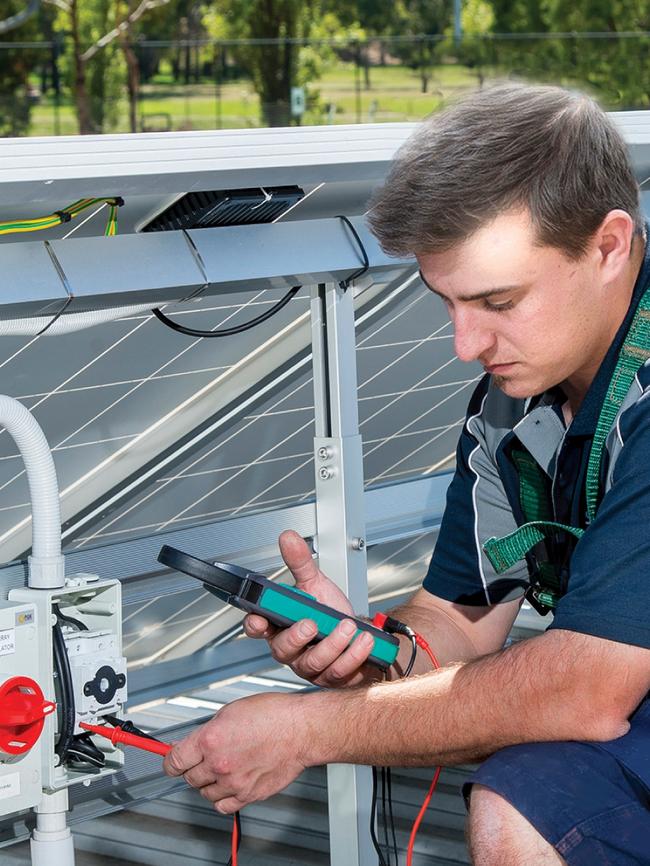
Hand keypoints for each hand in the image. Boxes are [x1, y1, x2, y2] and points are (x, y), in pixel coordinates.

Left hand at [163, 693, 309, 812]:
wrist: (300, 729)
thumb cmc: (273, 714)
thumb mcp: (232, 710)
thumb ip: (208, 730)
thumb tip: (192, 742)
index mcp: (211, 739)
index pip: (174, 760)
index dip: (170, 761)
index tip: (171, 761)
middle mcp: (219, 763)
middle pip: (189, 777)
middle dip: (192, 768)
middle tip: (202, 759)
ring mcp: (233, 782)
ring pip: (205, 792)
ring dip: (208, 782)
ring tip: (221, 768)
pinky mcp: (248, 795)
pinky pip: (223, 806)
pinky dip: (222, 797)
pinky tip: (229, 785)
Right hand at [243, 529, 379, 687]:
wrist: (361, 633)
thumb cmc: (331, 612)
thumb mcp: (315, 583)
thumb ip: (299, 562)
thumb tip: (288, 538)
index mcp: (280, 626)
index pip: (258, 628)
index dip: (255, 625)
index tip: (259, 619)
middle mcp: (293, 650)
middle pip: (282, 650)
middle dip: (296, 636)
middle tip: (311, 623)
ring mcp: (312, 667)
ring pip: (313, 662)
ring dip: (332, 643)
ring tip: (347, 625)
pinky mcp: (332, 678)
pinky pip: (339, 671)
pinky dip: (353, 655)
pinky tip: (363, 640)